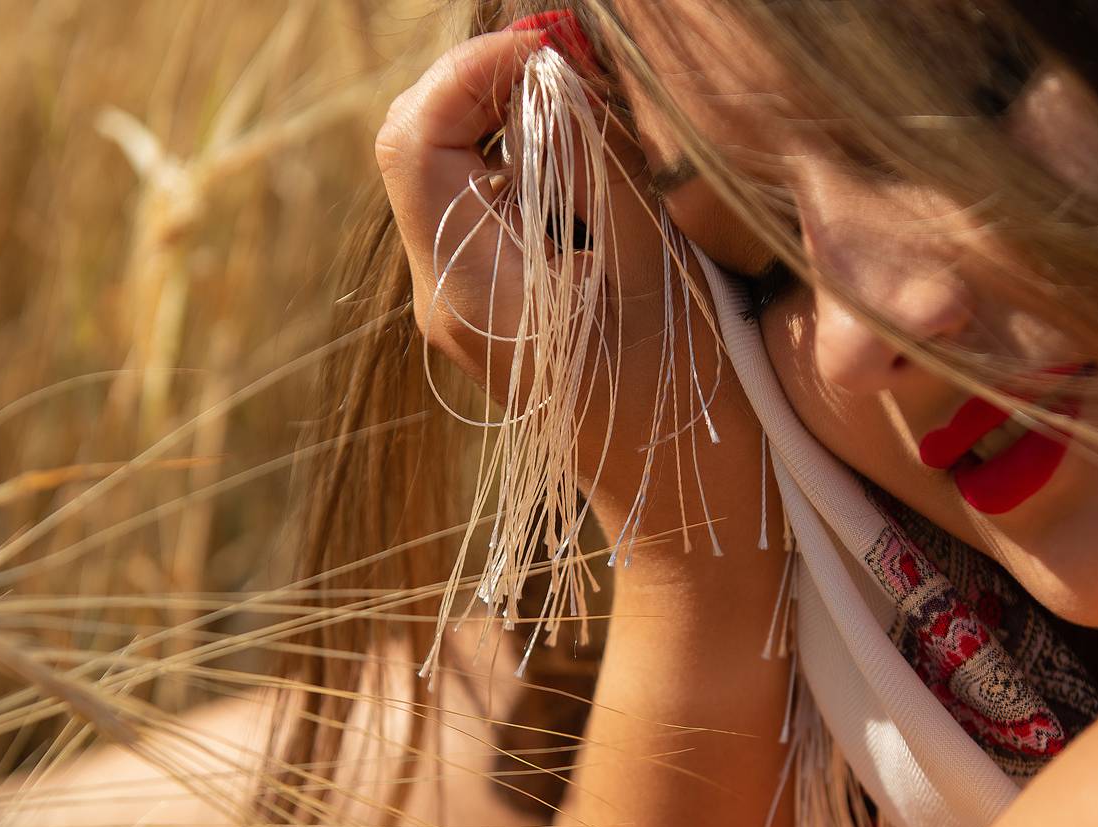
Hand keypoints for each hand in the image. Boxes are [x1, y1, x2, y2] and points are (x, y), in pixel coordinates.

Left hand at [374, 30, 767, 561]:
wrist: (683, 507)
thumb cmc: (681, 404)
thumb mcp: (654, 267)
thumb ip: (602, 157)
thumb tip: (570, 63)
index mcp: (467, 285)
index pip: (413, 137)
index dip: (474, 70)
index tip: (557, 49)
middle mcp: (446, 290)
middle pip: (423, 144)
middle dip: (493, 86)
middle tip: (579, 67)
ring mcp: (468, 300)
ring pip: (458, 169)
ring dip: (517, 121)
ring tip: (598, 119)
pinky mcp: (499, 304)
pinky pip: (493, 206)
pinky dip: (536, 165)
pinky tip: (598, 177)